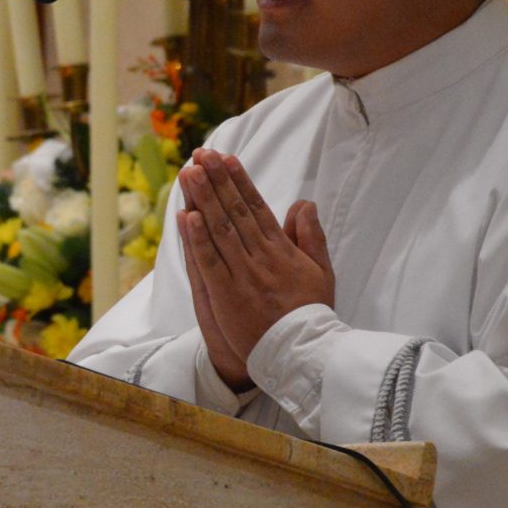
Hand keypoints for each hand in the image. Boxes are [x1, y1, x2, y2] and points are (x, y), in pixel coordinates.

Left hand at [177, 149, 334, 384]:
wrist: (303, 353)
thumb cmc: (311, 314)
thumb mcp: (322, 271)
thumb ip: (311, 236)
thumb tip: (304, 204)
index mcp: (282, 249)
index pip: (257, 207)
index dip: (240, 182)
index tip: (227, 159)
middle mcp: (261, 256)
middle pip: (235, 211)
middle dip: (217, 180)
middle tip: (201, 154)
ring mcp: (243, 275)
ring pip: (220, 230)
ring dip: (203, 199)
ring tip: (190, 172)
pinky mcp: (227, 295)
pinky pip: (209, 262)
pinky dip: (197, 239)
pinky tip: (186, 216)